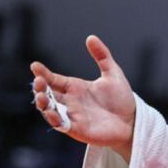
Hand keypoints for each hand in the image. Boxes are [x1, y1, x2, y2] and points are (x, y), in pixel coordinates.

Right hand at [31, 35, 136, 161]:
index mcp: (75, 87)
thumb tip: (90, 37)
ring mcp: (72, 116)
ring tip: (41, 96)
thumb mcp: (113, 74)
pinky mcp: (77, 130)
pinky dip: (55, 120)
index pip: (53, 79)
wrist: (132, 121)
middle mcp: (70, 101)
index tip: (35, 66)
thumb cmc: (121, 100)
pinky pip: (61, 125)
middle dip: (39, 88)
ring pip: (49, 110)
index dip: (43, 73)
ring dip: (43, 104)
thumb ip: (102, 56)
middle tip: (38, 81)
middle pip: (47, 94)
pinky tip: (52, 113)